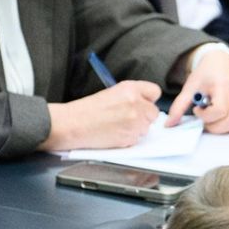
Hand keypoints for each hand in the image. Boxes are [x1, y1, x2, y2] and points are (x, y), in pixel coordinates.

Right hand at [40, 81, 161, 151]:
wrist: (73, 125)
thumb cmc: (87, 110)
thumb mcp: (112, 93)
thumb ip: (131, 96)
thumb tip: (144, 104)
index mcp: (130, 89)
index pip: (155, 92)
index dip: (149, 99)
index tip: (143, 103)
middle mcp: (136, 103)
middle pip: (153, 112)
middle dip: (144, 116)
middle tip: (127, 118)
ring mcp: (135, 121)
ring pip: (147, 127)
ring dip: (137, 128)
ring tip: (117, 126)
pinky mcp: (131, 136)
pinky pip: (138, 139)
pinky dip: (129, 138)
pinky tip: (115, 134)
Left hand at [166, 49, 228, 132]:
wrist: (221, 61)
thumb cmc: (206, 74)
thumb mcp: (190, 86)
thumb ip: (179, 106)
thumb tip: (170, 124)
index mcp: (222, 86)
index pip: (220, 110)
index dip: (206, 116)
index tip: (197, 110)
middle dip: (215, 127)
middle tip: (205, 120)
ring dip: (228, 128)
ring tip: (217, 121)